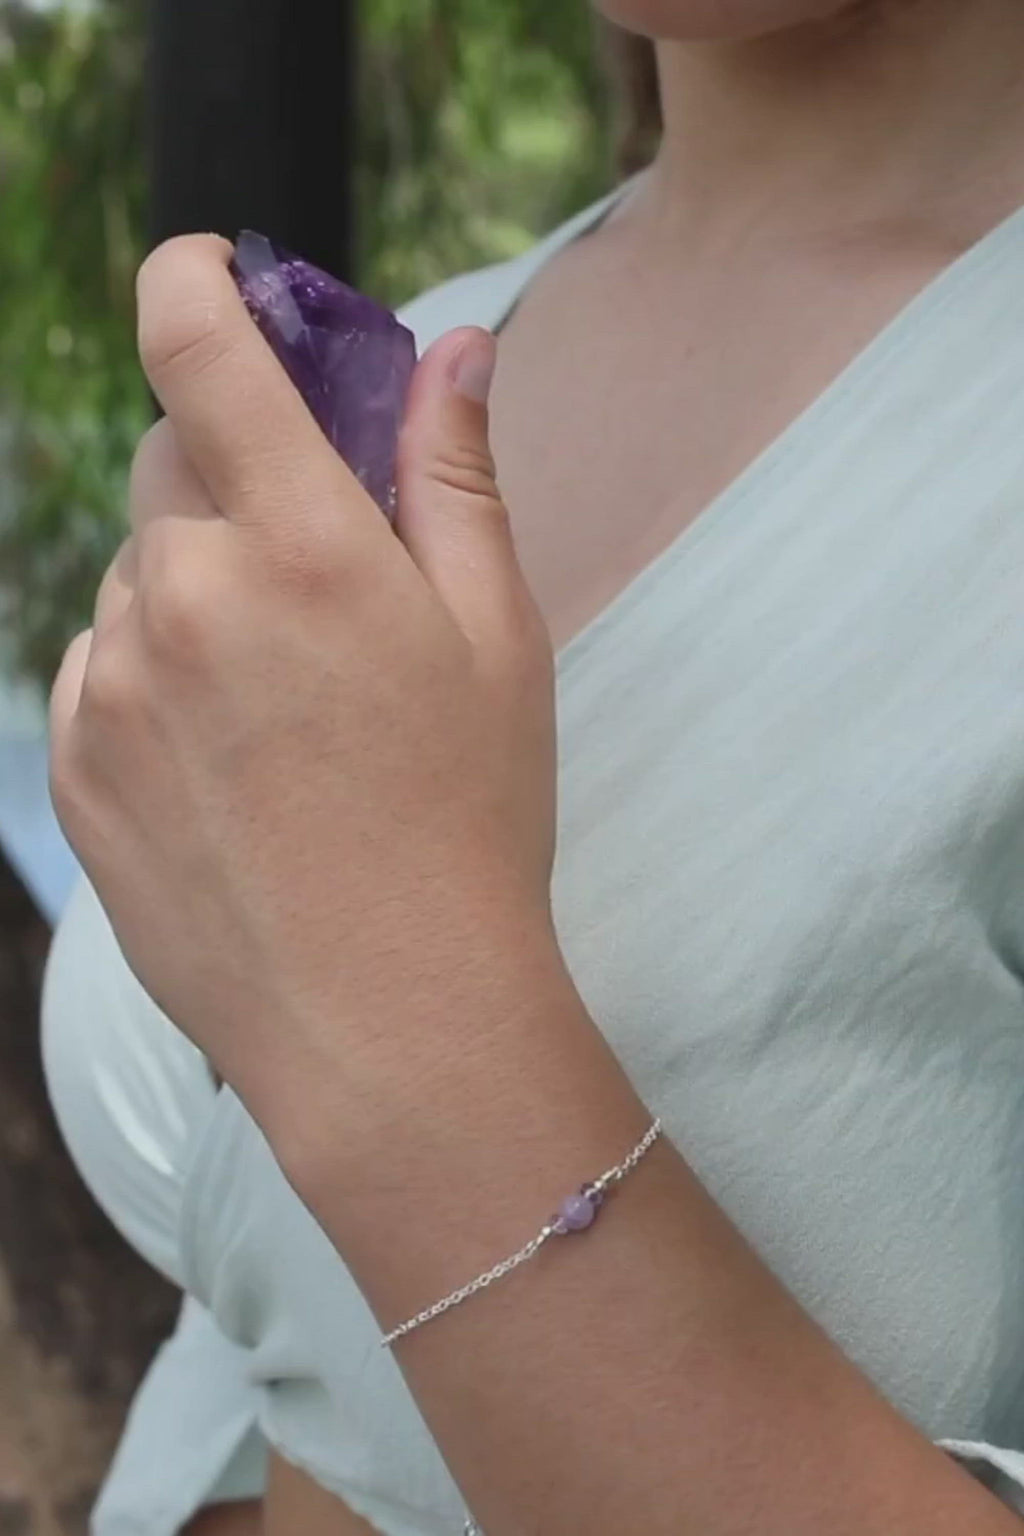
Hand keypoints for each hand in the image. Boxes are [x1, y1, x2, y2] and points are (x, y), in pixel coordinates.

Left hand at [48, 235, 558, 1128]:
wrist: (388, 1016)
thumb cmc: (469, 821)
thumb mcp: (496, 637)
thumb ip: (455, 475)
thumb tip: (453, 349)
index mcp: (301, 546)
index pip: (200, 348)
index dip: (195, 281)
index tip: (210, 274)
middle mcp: (183, 599)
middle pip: (174, 467)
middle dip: (237, 483)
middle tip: (316, 572)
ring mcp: (110, 689)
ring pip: (137, 580)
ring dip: (197, 596)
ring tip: (283, 711)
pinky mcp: (73, 768)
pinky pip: (98, 671)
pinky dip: (153, 679)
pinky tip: (230, 766)